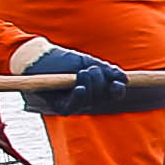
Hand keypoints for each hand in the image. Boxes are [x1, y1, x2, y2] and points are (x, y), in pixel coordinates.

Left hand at [17, 41, 131, 113]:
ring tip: (83, 71)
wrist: (40, 58)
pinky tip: (80, 88)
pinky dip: (79, 98)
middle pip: (103, 96)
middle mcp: (88, 99)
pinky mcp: (60, 106)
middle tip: (91, 69)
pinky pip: (73, 106)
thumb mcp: (88, 62)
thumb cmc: (65, 61)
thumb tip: (124, 79)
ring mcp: (74, 103)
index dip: (118, 90)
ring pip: (90, 100)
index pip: (114, 94)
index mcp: (98, 90)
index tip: (119, 82)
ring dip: (90, 85)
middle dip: (100, 81)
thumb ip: (107, 70)